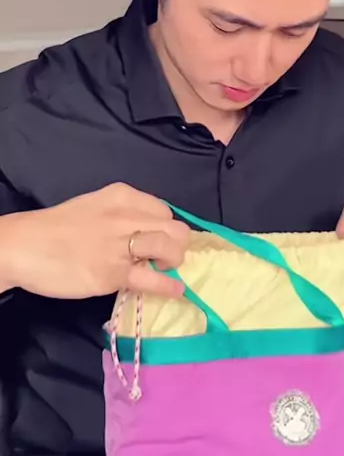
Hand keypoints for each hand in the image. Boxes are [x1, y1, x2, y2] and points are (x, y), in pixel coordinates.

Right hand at [0, 184, 189, 298]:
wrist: (25, 246)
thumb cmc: (56, 227)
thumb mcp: (95, 206)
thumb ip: (122, 215)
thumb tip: (146, 232)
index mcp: (122, 196)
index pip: (164, 210)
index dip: (166, 228)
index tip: (161, 240)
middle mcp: (127, 216)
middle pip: (175, 228)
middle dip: (177, 244)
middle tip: (165, 257)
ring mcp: (121, 245)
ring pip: (171, 248)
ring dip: (174, 261)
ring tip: (164, 269)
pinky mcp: (113, 273)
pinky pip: (154, 279)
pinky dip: (169, 286)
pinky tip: (175, 290)